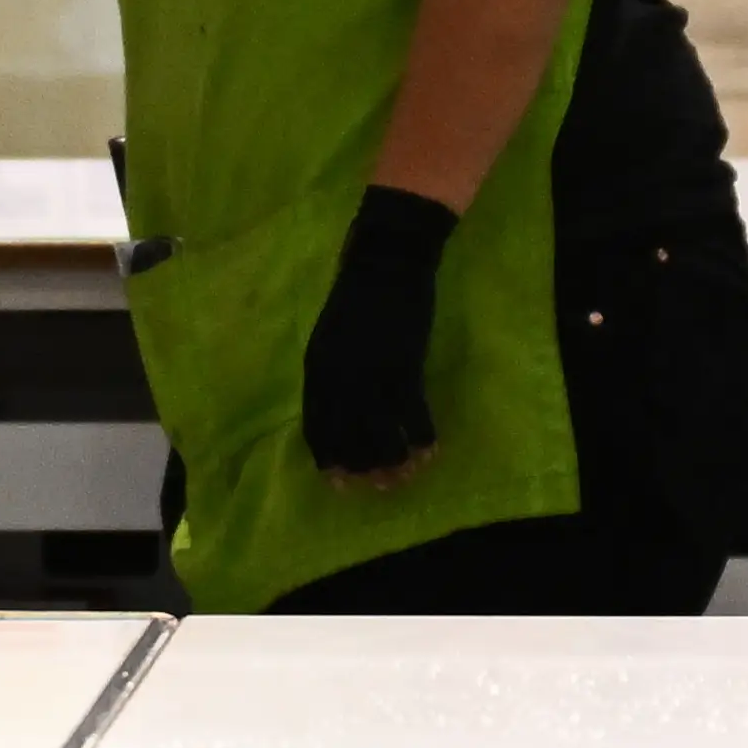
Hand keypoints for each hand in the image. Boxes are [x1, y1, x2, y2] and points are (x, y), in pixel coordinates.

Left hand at [301, 183, 458, 486]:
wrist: (388, 259)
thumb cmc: (358, 294)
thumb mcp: (330, 335)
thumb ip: (331, 372)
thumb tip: (338, 410)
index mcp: (318, 368)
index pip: (317, 426)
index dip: (327, 458)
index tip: (337, 483)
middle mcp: (340, 377)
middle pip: (348, 436)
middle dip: (361, 468)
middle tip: (377, 488)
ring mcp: (372, 373)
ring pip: (380, 432)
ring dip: (393, 461)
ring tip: (405, 478)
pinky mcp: (405, 365)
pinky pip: (412, 413)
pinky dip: (421, 436)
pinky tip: (430, 451)